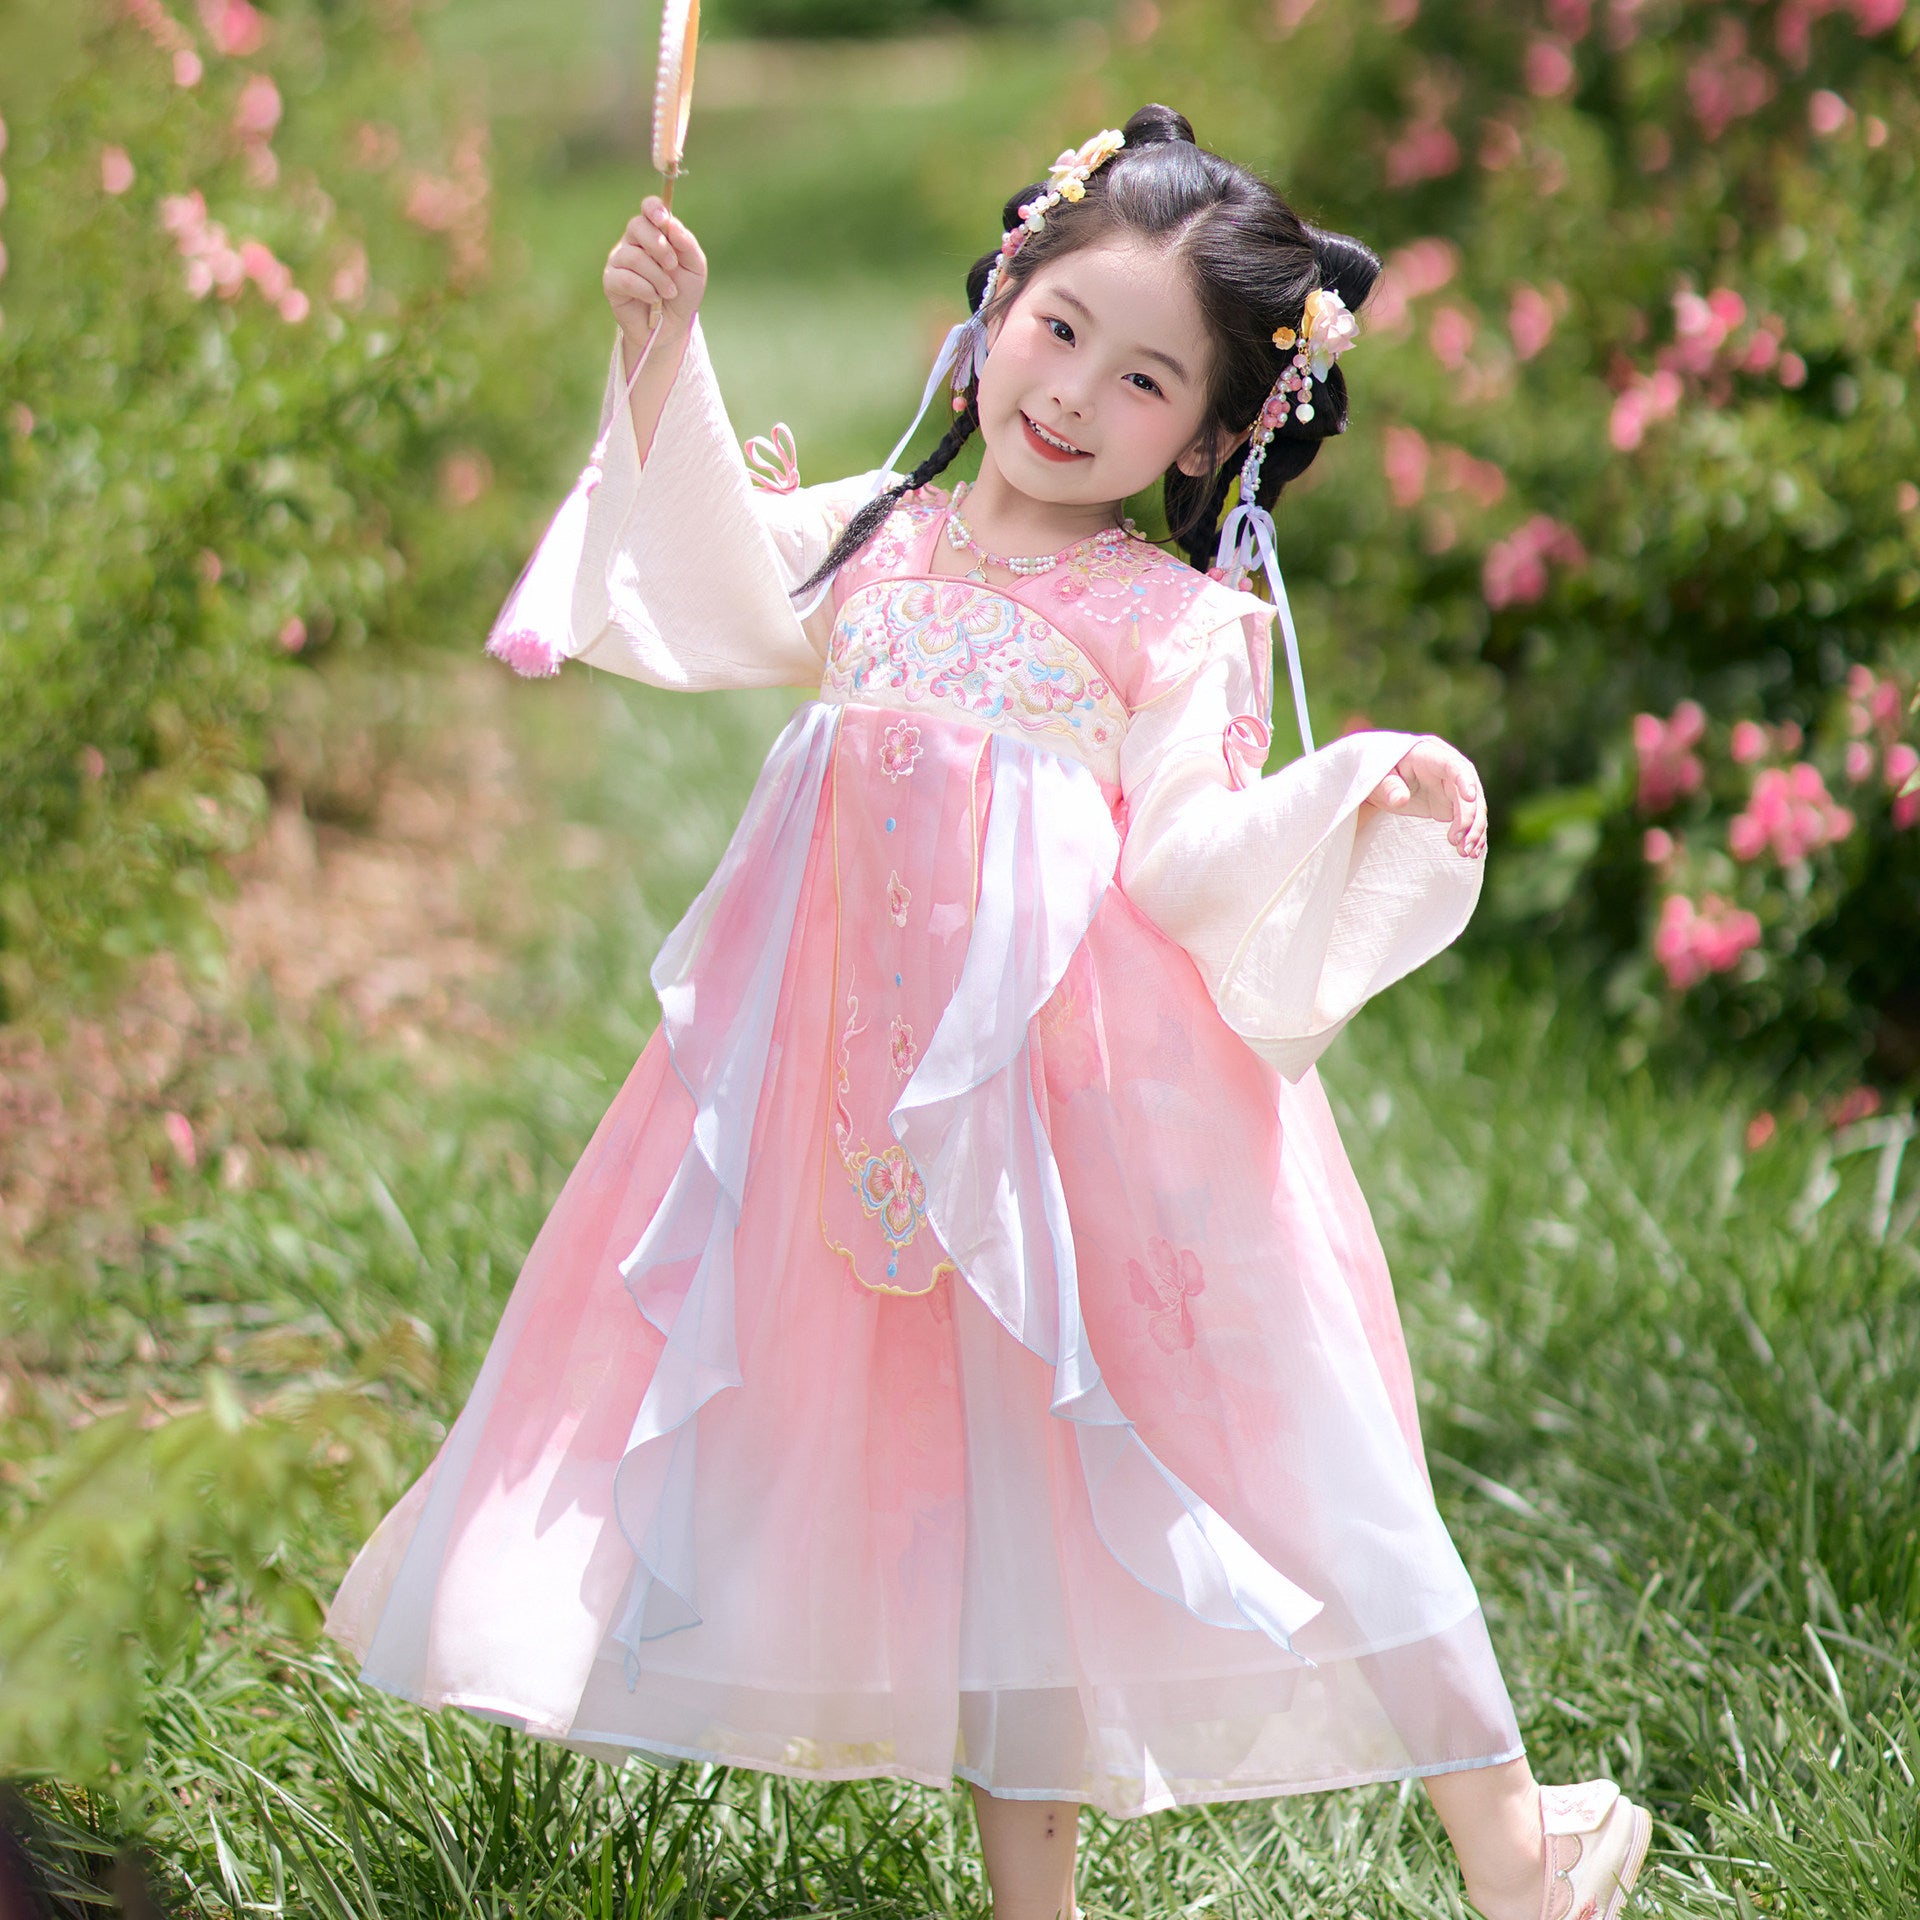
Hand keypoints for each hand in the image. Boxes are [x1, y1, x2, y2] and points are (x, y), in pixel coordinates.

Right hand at [604, 198, 706, 350]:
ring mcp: (619, 261)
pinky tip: (654, 299)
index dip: (653, 208)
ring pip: (633, 256)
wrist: (672, 327)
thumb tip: (671, 224)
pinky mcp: (611, 282)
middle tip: (672, 265)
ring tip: (669, 292)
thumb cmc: (682, 294)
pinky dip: (645, 289)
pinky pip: (624, 278)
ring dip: (657, 276)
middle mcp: (633, 243)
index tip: (663, 220)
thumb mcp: (695, 269)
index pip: (647, 209)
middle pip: (636, 225)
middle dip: (658, 246)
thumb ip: (687, 244)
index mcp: (654, 234)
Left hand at [1364, 735, 1486, 858]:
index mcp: (1428, 755)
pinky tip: (1472, 851)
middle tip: (1464, 844)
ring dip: (1474, 830)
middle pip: (1469, 791)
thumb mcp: (1376, 779)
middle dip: (1470, 818)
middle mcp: (1447, 769)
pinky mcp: (1453, 803)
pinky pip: (1469, 818)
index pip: (1453, 765)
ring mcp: (1453, 787)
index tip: (1470, 798)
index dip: (1464, 780)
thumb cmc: (1377, 776)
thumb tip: (1400, 799)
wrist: (1380, 783)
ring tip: (1466, 852)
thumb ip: (1389, 787)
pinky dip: (1471, 834)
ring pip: (1474, 807)